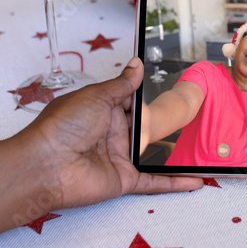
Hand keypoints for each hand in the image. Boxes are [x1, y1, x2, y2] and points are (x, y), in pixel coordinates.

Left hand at [17, 57, 203, 210]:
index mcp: (102, 111)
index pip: (131, 101)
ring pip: (153, 153)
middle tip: (188, 112)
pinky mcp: (124, 180)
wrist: (45, 165)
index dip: (146, 96)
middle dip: (161, 121)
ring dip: (172, 150)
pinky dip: (175, 183)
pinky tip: (195, 181)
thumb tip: (136, 64)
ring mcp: (119, 157)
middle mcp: (111, 134)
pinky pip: (154, 182)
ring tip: (201, 143)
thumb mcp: (96, 95)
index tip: (167, 88)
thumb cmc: (62, 126)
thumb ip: (122, 84)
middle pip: (145, 126)